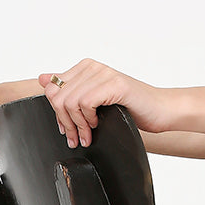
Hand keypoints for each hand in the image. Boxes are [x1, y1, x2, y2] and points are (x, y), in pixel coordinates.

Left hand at [38, 59, 169, 147]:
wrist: (161, 110)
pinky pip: (85, 103)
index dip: (57, 113)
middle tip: (76, 138)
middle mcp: (92, 67)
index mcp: (85, 67)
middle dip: (65, 123)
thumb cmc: (131, 108)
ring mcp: (104, 74)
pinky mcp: (114, 84)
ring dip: (77, 125)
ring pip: (70, 101)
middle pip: (58, 96)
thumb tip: (44, 79)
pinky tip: (98, 125)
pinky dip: (88, 119)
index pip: (53, 89)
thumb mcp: (95, 100)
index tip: (67, 130)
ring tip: (88, 135)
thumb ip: (71, 89)